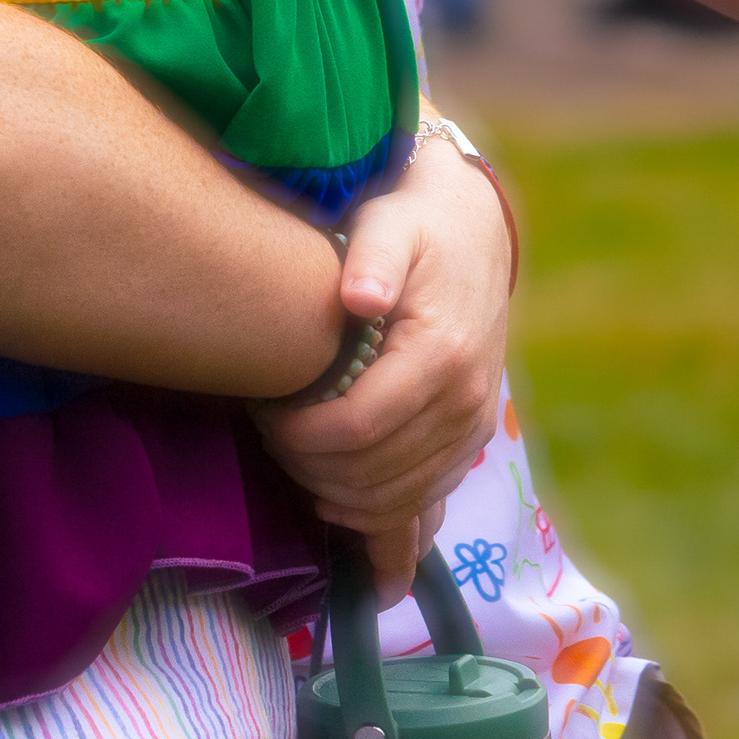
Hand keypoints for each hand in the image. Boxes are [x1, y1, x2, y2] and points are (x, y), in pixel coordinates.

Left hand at [253, 142, 510, 560]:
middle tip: (269, 431)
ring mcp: (474, 428)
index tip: (264, 413)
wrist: (474, 233)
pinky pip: (423, 502)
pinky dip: (375, 513)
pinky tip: (331, 498)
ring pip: (396, 500)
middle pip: (372, 474)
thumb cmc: (415, 226)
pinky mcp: (472, 441)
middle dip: (307, 465)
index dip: (299, 436)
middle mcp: (466, 401)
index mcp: (442, 354)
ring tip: (293, 454)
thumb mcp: (389, 224)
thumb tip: (360, 297)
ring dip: (334, 493)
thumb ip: (373, 257)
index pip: (357, 429)